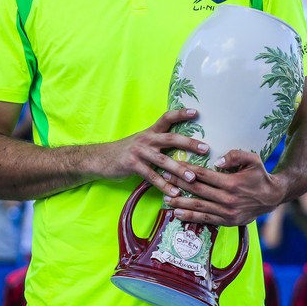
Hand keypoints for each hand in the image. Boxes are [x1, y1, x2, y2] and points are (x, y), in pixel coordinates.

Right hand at [88, 108, 208, 196]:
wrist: (101, 159)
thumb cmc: (126, 152)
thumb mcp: (142, 142)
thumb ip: (159, 143)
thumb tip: (183, 146)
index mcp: (150, 132)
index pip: (166, 118)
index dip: (180, 114)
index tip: (196, 112)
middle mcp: (146, 139)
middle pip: (170, 138)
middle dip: (189, 143)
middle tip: (205, 149)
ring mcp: (138, 152)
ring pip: (162, 160)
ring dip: (179, 169)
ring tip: (192, 178)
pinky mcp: (132, 165)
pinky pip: (151, 176)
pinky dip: (164, 185)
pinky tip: (174, 193)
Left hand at [163, 149, 285, 225]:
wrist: (272, 197)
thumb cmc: (259, 175)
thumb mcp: (252, 159)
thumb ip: (235, 155)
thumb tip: (217, 160)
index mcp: (232, 183)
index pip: (203, 175)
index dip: (186, 170)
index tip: (172, 165)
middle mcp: (228, 199)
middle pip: (197, 191)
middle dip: (179, 184)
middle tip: (164, 178)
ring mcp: (227, 213)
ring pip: (199, 207)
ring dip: (181, 203)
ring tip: (166, 199)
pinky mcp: (228, 222)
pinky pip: (206, 220)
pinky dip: (191, 217)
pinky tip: (178, 214)